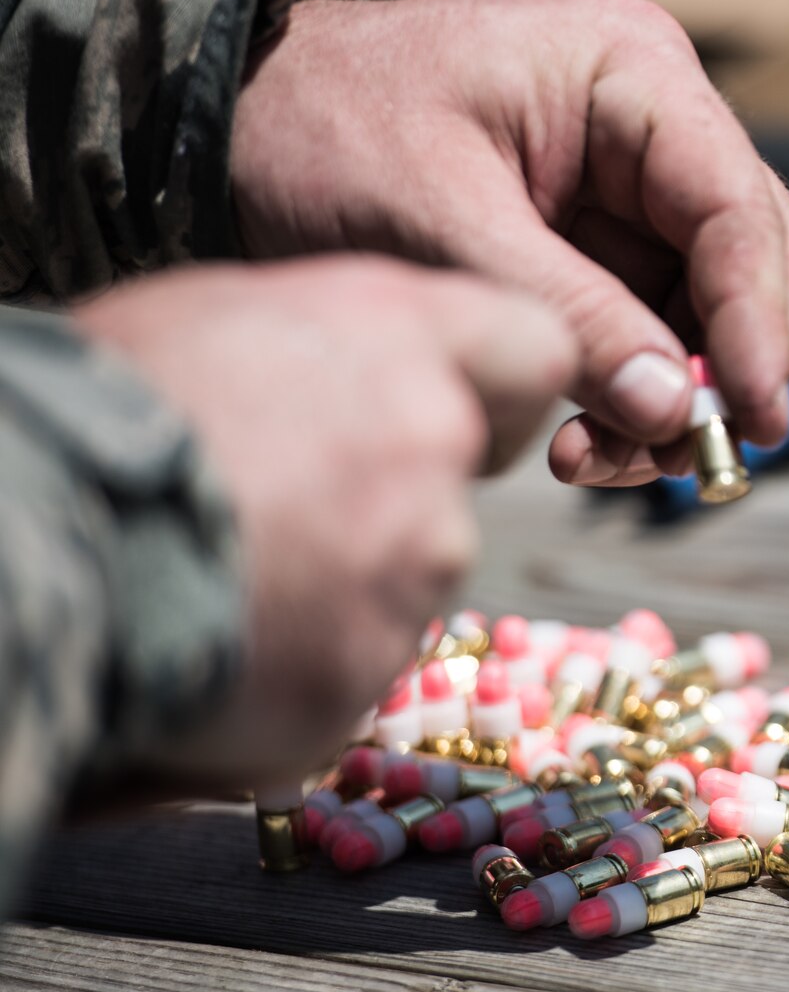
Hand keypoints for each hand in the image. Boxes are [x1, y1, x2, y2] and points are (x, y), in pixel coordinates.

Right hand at [73, 259, 576, 787]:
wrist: (26, 528)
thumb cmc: (94, 403)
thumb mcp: (214, 317)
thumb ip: (327, 348)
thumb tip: (353, 377)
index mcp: (399, 334)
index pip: (535, 350)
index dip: (497, 390)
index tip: (447, 411)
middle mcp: (432, 444)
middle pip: (452, 487)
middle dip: (383, 506)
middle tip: (267, 511)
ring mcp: (412, 568)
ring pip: (399, 583)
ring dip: (333, 590)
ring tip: (207, 574)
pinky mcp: (368, 674)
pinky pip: (344, 671)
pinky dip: (290, 667)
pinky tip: (202, 636)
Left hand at [231, 0, 788, 486]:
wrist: (237, 121)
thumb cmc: (324, 132)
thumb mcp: (441, 226)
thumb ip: (571, 317)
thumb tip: (678, 411)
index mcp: (632, 74)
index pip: (738, 210)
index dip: (759, 324)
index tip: (754, 422)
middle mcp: (656, 122)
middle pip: (750, 264)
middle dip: (722, 370)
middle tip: (688, 460)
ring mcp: (635, 186)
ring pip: (710, 313)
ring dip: (674, 400)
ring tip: (593, 459)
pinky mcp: (605, 241)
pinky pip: (654, 332)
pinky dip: (633, 397)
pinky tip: (578, 441)